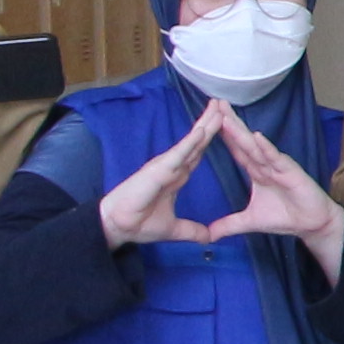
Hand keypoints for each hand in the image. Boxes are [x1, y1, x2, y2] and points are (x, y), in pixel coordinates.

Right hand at [97, 102, 232, 248]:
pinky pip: (178, 154)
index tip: (225, 124)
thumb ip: (193, 231)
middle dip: (211, 123)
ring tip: (218, 107)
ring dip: (204, 125)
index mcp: (176, 177)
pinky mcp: (158, 170)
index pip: (197, 154)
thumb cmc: (140, 224)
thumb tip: (209, 238)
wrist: (118, 227)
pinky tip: (202, 130)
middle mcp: (172, 167)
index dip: (210, 139)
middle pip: (197, 142)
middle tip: (224, 104)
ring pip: (190, 143)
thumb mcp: (174, 229)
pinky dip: (190, 142)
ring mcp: (165, 166)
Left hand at [209, 112, 343, 270]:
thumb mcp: (251, 222)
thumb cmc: (286, 217)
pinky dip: (266, 148)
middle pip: (243, 141)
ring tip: (227, 116)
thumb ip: (229, 225)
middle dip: (229, 122)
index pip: (236, 150)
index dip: (223, 135)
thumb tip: (209, 235)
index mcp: (256, 171)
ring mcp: (278, 166)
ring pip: (255, 146)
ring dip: (241, 131)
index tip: (208, 119)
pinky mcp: (291, 172)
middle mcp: (265, 164)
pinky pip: (276, 158)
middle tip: (215, 102)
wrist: (312, 225)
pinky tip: (256, 136)